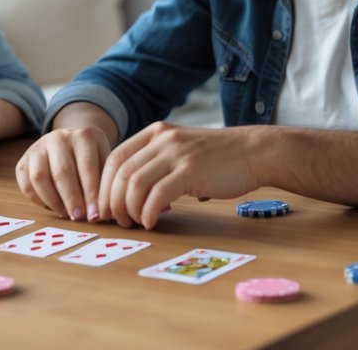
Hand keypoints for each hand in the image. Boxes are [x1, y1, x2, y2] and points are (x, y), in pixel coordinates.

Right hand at [15, 126, 111, 222]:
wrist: (71, 144)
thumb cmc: (91, 161)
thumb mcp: (103, 164)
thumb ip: (102, 185)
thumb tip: (98, 213)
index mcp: (84, 135)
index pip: (87, 165)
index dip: (90, 192)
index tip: (94, 214)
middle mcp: (59, 137)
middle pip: (62, 171)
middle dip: (71, 198)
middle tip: (78, 217)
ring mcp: (38, 147)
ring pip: (39, 177)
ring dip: (53, 201)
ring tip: (65, 213)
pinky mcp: (24, 160)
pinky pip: (26, 183)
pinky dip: (37, 200)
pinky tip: (51, 207)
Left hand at [100, 122, 259, 229]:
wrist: (254, 152)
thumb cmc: (218, 158)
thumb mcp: (181, 150)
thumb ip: (157, 164)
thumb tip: (132, 196)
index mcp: (155, 133)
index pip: (115, 158)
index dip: (103, 185)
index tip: (103, 207)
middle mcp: (161, 139)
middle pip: (120, 172)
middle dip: (111, 201)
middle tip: (116, 221)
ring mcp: (176, 154)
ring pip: (135, 184)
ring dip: (128, 209)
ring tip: (134, 223)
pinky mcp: (191, 171)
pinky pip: (158, 195)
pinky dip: (148, 212)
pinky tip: (152, 222)